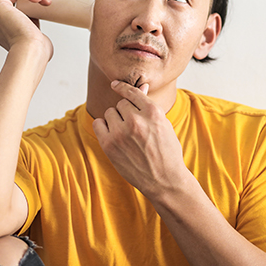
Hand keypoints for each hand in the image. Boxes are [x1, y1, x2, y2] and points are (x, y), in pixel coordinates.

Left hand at [92, 81, 189, 197]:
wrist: (164, 180)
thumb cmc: (166, 151)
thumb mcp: (163, 125)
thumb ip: (149, 106)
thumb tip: (142, 86)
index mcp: (153, 112)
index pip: (132, 92)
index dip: (122, 87)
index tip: (114, 84)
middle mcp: (136, 120)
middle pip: (121, 103)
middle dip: (125, 112)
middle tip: (134, 127)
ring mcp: (121, 133)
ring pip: (110, 112)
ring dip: (115, 120)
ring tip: (126, 134)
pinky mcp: (109, 145)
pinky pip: (98, 123)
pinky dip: (103, 127)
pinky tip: (112, 135)